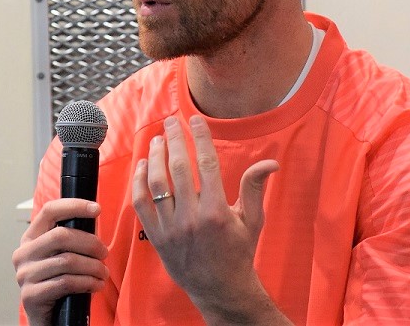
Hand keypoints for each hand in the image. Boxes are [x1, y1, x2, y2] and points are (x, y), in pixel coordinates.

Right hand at [12, 198, 109, 325]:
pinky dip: (87, 283)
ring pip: (67, 261)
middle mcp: (23, 254)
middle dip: (90, 243)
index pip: (49, 211)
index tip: (97, 209)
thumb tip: (94, 214)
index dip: (74, 206)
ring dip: (93, 267)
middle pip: (61, 236)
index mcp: (31, 238)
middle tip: (105, 253)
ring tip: (103, 273)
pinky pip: (66, 283)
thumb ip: (72, 237)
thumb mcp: (63, 255)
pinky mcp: (30, 296)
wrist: (48, 317)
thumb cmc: (59, 282)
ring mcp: (24, 275)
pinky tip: (96, 285)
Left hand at [132, 115, 288, 324]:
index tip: (196, 119)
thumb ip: (254, 188)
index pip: (207, 163)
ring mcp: (171, 228)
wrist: (219, 289)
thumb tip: (270, 163)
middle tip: (172, 121)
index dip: (201, 137)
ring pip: (157, 183)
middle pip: (179, 167)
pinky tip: (142, 165)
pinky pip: (141, 203)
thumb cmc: (238, 252)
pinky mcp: (156, 236)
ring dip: (155, 156)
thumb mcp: (252, 221)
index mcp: (217, 211)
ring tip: (158, 140)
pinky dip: (138, 181)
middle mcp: (191, 218)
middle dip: (174, 139)